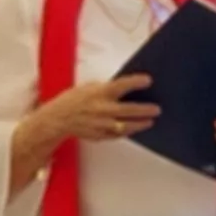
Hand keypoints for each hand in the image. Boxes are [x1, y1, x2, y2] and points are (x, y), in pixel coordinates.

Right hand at [28, 73, 157, 146]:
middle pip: (129, 109)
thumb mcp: (88, 88)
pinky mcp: (100, 135)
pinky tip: (134, 128)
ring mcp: (102, 124)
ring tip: (149, 122)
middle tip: (157, 109)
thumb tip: (123, 88)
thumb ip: (106, 88)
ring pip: (126, 126)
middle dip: (145, 110)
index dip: (136, 82)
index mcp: (99, 93)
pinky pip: (117, 134)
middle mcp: (102, 109)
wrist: (58, 119)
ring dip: (140, 124)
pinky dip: (127, 131)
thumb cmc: (73, 100)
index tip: (148, 80)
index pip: (122, 85)